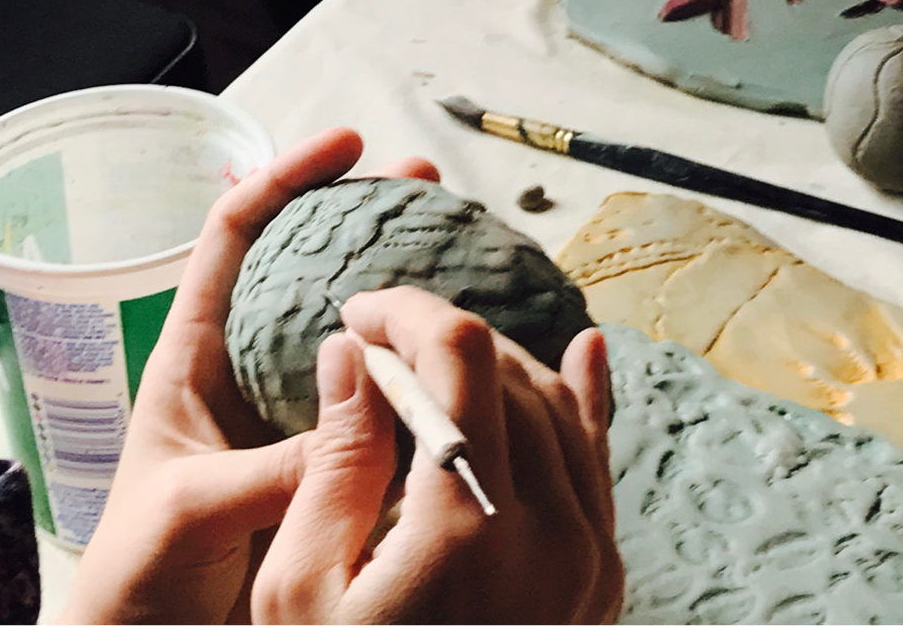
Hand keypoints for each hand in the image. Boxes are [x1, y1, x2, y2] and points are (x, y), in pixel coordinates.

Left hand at [55, 128, 440, 625]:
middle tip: (434, 186)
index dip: (286, 181)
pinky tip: (475, 364)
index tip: (348, 145)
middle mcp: (252, 378)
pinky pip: (387, 413)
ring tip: (473, 255)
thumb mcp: (191, 511)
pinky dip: (428, 382)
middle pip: (312, 270)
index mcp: (197, 361)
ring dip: (409, 294)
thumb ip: (266, 470)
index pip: (236, 240)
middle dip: (371, 218)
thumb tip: (356, 431)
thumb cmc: (138, 575)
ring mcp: (294, 422)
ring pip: (359, 339)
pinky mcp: (331, 471)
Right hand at [252, 287, 622, 625]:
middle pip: (510, 375)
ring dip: (496, 368)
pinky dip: (583, 405)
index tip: (356, 314)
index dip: (406, 313)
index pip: (458, 359)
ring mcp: (588, 561)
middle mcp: (549, 534)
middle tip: (378, 343)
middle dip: (440, 339)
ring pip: (559, 411)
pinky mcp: (601, 582)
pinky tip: (585, 353)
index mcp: (468, 528)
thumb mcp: (301, 589)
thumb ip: (333, 463)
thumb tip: (350, 357)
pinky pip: (597, 467)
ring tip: (432, 361)